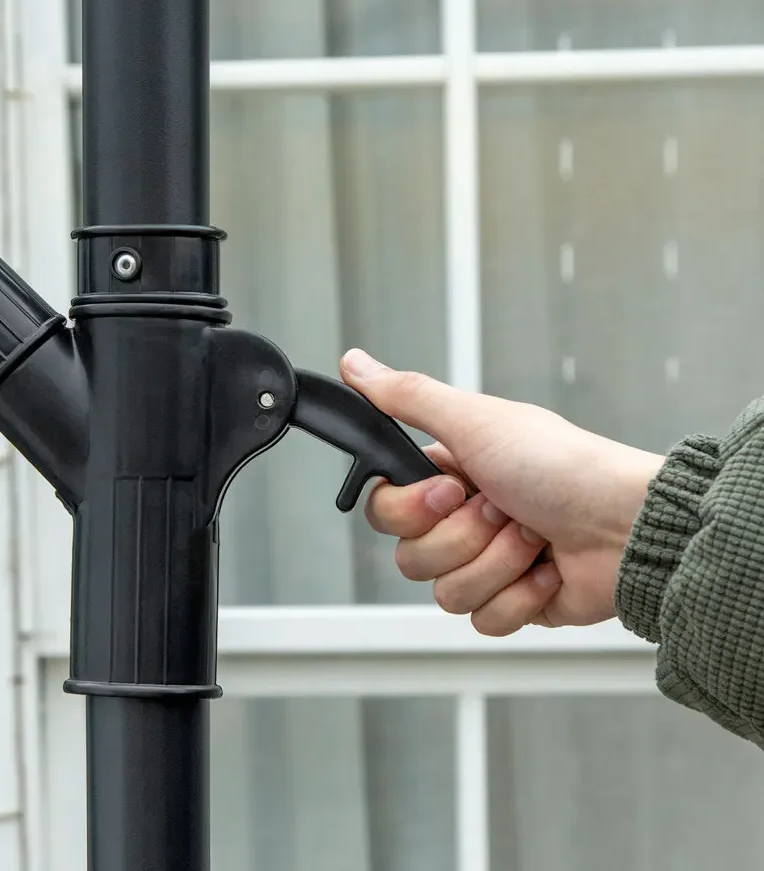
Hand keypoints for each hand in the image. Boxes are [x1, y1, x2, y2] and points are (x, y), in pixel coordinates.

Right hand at [340, 349, 663, 634]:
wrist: (629, 525)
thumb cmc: (562, 466)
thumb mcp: (475, 421)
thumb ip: (407, 397)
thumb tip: (354, 364)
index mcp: (446, 477)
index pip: (384, 510)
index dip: (410, 509)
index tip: (451, 490)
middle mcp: (461, 521)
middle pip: (410, 557)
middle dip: (463, 537)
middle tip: (503, 509)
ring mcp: (488, 565)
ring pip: (446, 593)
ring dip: (498, 564)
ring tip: (534, 538)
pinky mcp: (514, 604)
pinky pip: (483, 620)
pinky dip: (521, 596)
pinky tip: (548, 569)